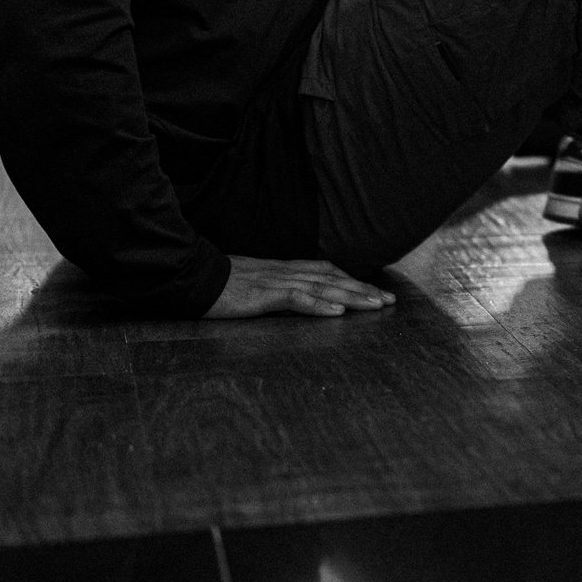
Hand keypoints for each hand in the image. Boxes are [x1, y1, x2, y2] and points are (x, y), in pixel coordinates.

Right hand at [205, 257, 395, 318]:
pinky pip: (296, 298)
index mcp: (284, 270)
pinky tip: (337, 312)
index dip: (352, 280)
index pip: (326, 271)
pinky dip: (319, 305)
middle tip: (390, 301)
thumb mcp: (253, 282)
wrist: (191, 276)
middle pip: (333, 278)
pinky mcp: (263, 295)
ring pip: (323, 287)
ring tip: (376, 306)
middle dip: (363, 290)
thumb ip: (274, 287)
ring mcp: (276, 282)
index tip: (375, 291)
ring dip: (351, 297)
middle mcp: (286, 272)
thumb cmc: (219, 283)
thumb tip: (292, 296)